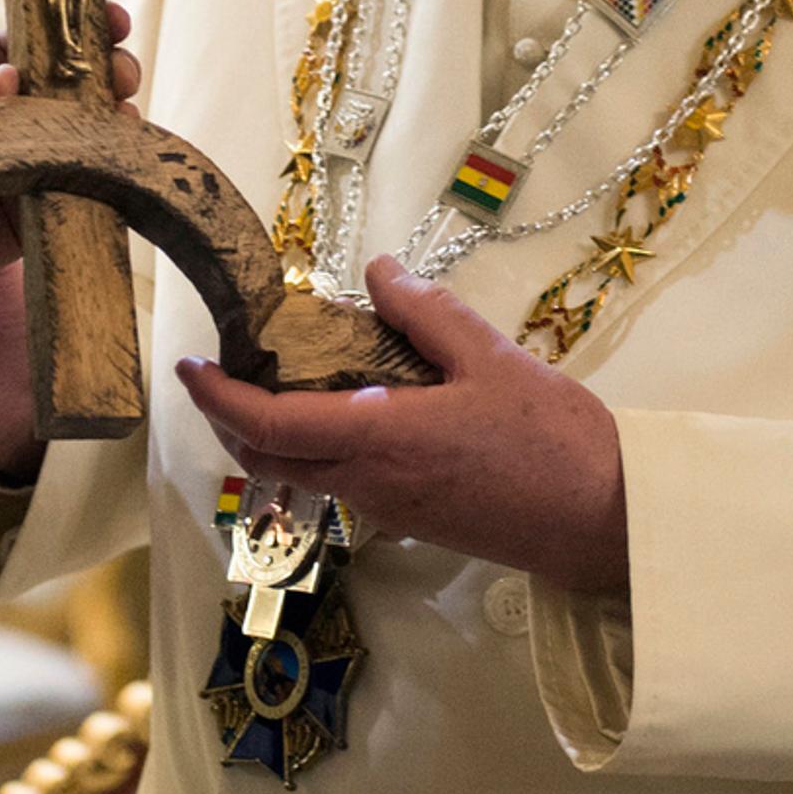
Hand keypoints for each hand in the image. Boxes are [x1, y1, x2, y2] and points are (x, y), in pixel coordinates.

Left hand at [0, 9, 142, 479]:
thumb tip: (16, 80)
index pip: (41, 41)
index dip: (81, 27)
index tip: (114, 18)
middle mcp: (13, 115)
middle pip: (75, 89)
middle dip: (107, 76)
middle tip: (122, 75)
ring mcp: (24, 165)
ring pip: (83, 140)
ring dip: (111, 128)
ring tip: (122, 119)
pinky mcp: (26, 219)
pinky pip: (72, 198)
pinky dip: (97, 185)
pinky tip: (114, 171)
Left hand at [173, 258, 629, 593]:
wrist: (604, 522)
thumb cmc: (553, 439)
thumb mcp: (491, 357)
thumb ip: (424, 312)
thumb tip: (376, 271)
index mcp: (377, 440)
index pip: (268, 426)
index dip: (217, 399)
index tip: (189, 366)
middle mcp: (368, 483)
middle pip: (268, 458)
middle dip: (233, 418)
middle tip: (230, 367)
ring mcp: (387, 509)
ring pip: (303, 472)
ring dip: (278, 431)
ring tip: (290, 373)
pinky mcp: (412, 520)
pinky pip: (342, 480)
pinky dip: (322, 443)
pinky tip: (354, 403)